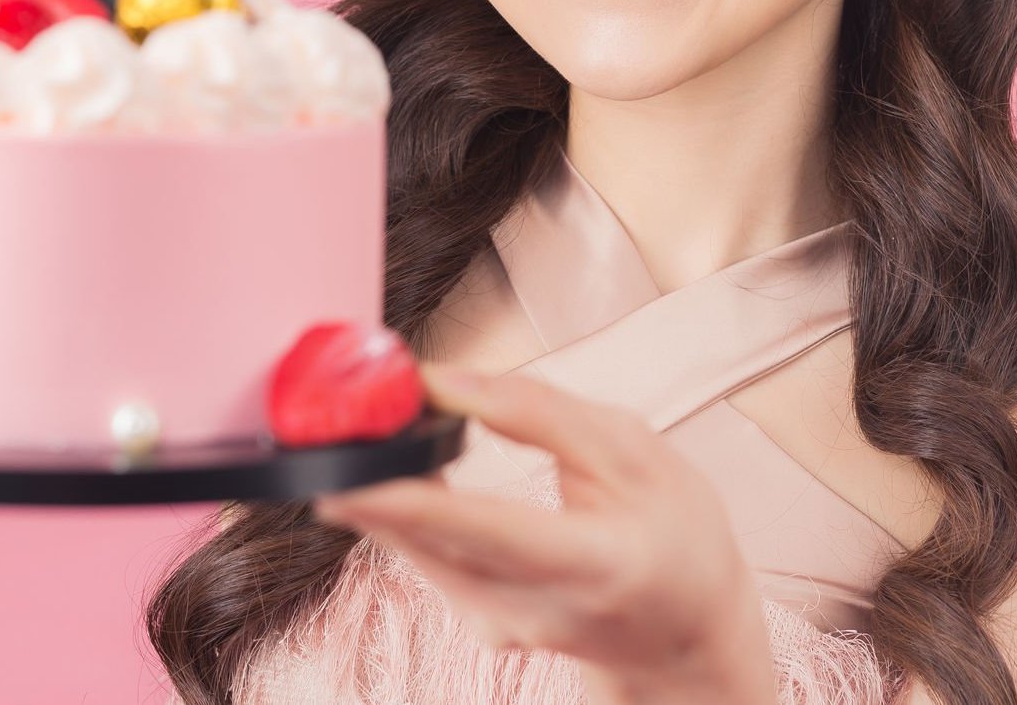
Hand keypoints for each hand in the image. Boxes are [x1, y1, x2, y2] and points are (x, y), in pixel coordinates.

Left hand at [314, 363, 780, 704]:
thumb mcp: (635, 452)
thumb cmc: (676, 537)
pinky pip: (423, 558)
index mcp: (595, 564)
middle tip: (329, 421)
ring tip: (364, 428)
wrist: (687, 634)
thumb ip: (537, 411)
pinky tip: (395, 468)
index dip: (408, 500)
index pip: (485, 529)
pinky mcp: (478, 624)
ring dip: (379, 488)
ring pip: (415, 550)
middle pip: (429, 541)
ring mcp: (502, 626)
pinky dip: (402, 510)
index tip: (347, 472)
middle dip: (369, 479)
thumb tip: (441, 382)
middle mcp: (538, 608)